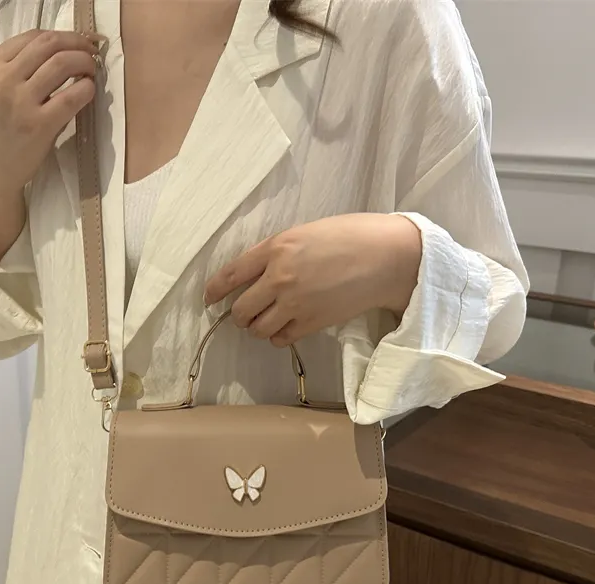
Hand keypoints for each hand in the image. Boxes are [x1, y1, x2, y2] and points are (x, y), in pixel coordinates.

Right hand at [0, 29, 105, 198]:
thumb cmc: (0, 127)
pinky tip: (89, 90)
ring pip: (61, 63)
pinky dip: (86, 88)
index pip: (33, 36)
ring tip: (91, 71)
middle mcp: (4, 79)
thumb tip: (64, 49)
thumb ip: (20, 67)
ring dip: (84, 62)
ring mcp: (21, 102)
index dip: (63, 35)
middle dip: (77, 44)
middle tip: (91, 54)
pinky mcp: (39, 125)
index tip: (78, 42)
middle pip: (49, 45)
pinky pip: (71, 96)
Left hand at [203, 213, 421, 346]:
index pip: (231, 275)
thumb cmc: (349, 236)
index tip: (209, 299)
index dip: (215, 291)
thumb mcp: (305, 233)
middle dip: (239, 315)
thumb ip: (277, 253)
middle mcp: (280, 277)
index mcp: (276, 248)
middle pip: (240, 310)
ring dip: (258, 327)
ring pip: (258, 329)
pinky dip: (278, 336)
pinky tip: (287, 327)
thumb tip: (255, 274)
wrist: (385, 257)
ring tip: (268, 320)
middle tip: (246, 313)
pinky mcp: (312, 323)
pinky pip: (280, 339)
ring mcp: (295, 303)